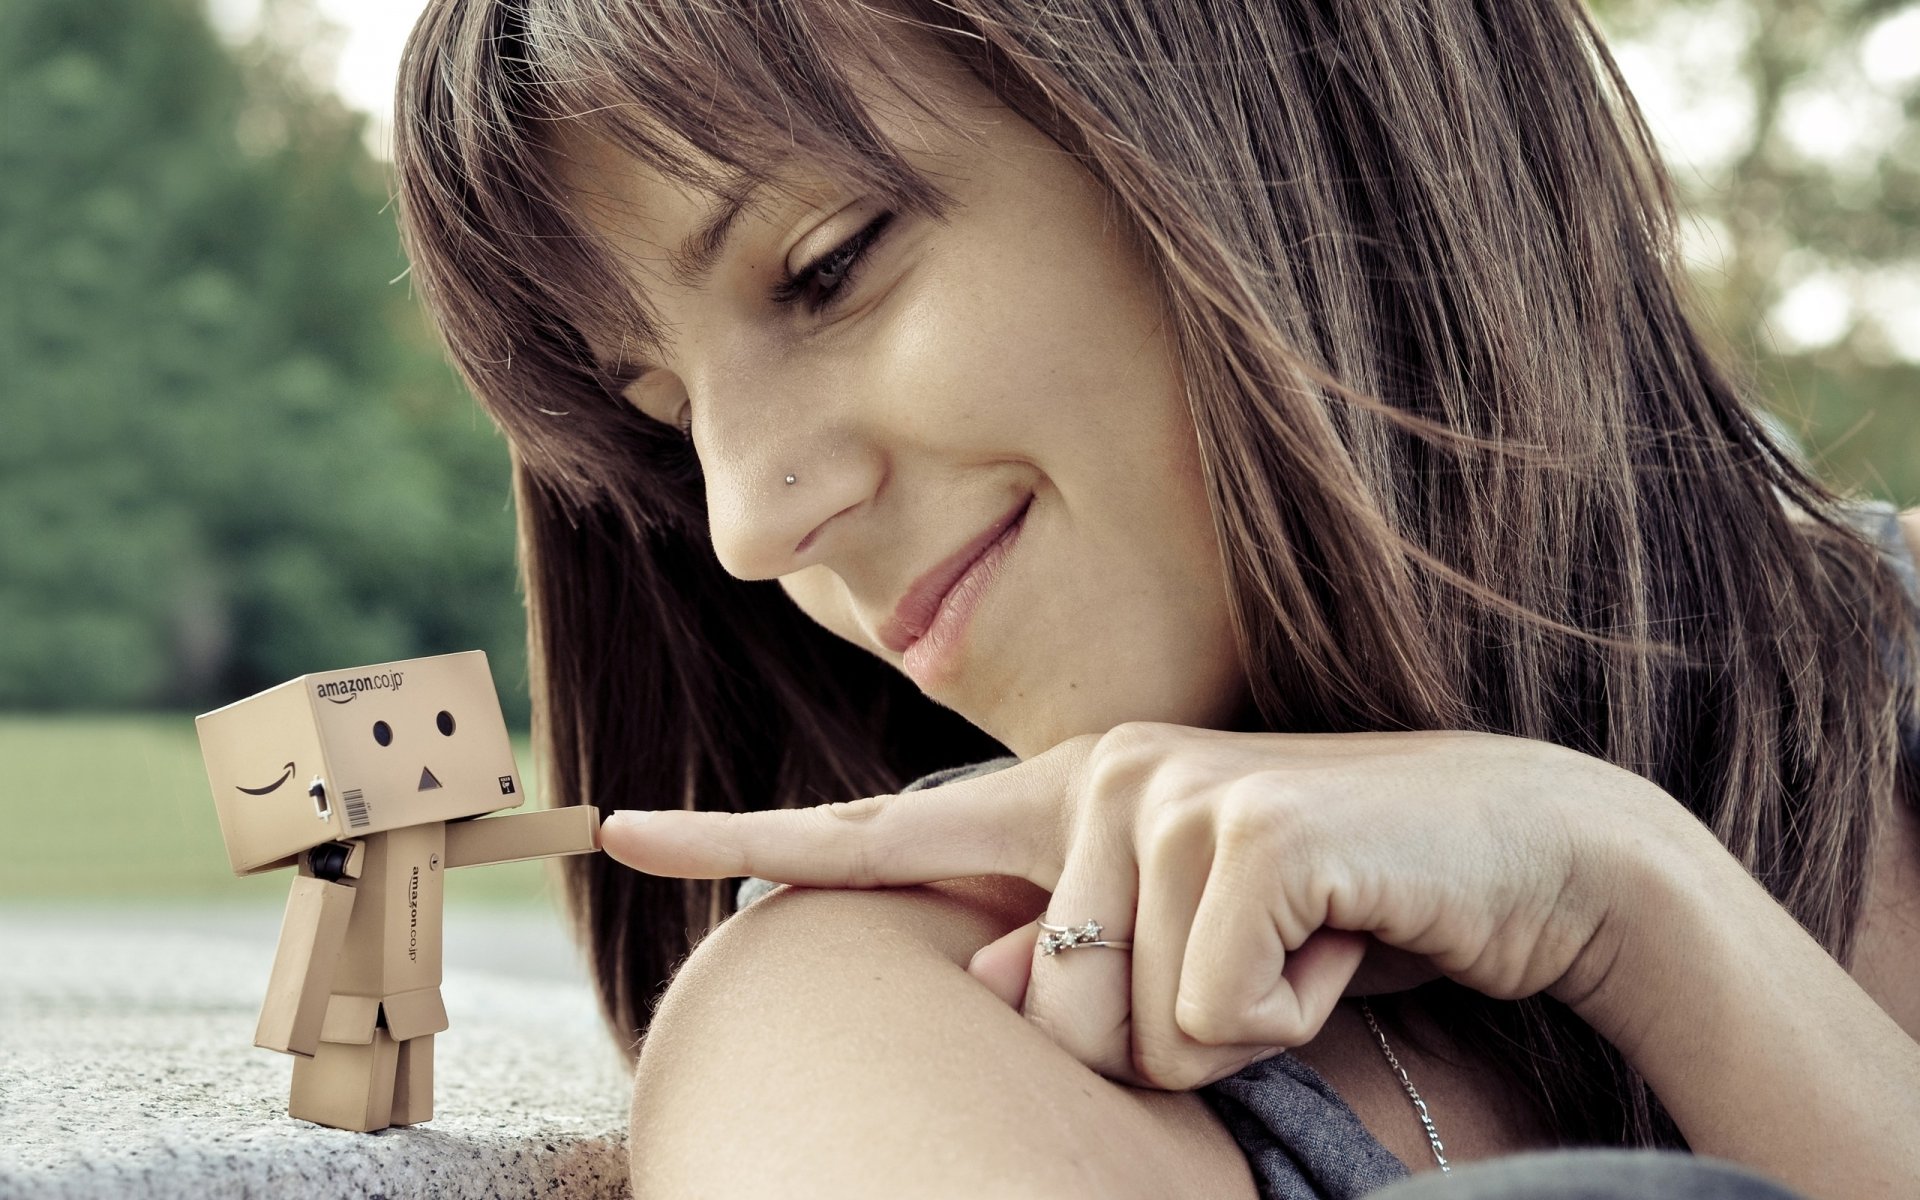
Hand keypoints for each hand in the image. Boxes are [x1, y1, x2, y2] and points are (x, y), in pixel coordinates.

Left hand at [599, 722, 1662, 1090]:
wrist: (1522, 853)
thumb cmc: (1343, 909)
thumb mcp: (1190, 949)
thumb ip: (1076, 959)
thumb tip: (1000, 984)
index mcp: (1064, 800)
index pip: (882, 830)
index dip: (745, 841)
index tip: (619, 833)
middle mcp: (1098, 774)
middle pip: (1040, 1013)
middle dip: (1156, 1037)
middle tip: (1258, 967)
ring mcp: (1168, 789)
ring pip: (1128, 1030)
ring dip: (1236, 1030)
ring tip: (1305, 948)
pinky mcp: (1249, 828)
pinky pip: (1215, 1011)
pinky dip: (1290, 1016)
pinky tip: (1344, 943)